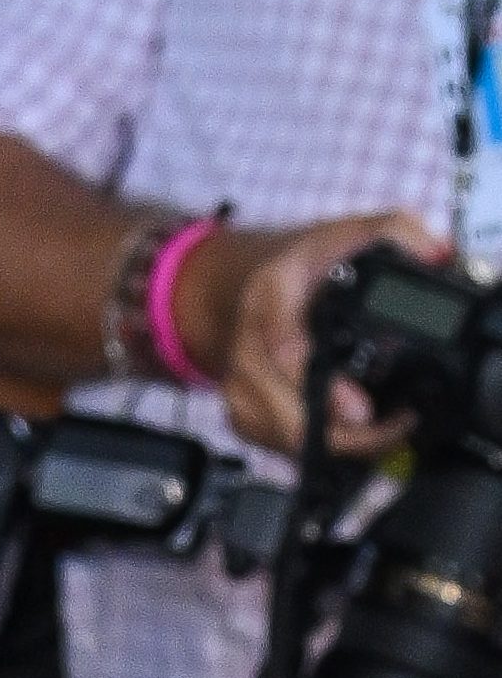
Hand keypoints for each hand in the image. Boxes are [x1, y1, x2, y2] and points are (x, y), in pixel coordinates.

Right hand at [184, 209, 431, 461]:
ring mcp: (240, 380)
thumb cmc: (306, 264)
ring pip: (284, 434)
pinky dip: (319, 447)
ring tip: (385, 432)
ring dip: (339, 443)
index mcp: (272, 293)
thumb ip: (400, 233)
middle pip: (286, 408)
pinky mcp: (239, 410)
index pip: (282, 344)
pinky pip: (277, 444)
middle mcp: (248, 340)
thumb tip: (437, 255)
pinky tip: (351, 434)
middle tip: (391, 427)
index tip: (360, 409)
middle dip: (343, 429)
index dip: (320, 384)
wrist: (239, 283)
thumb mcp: (353, 231)